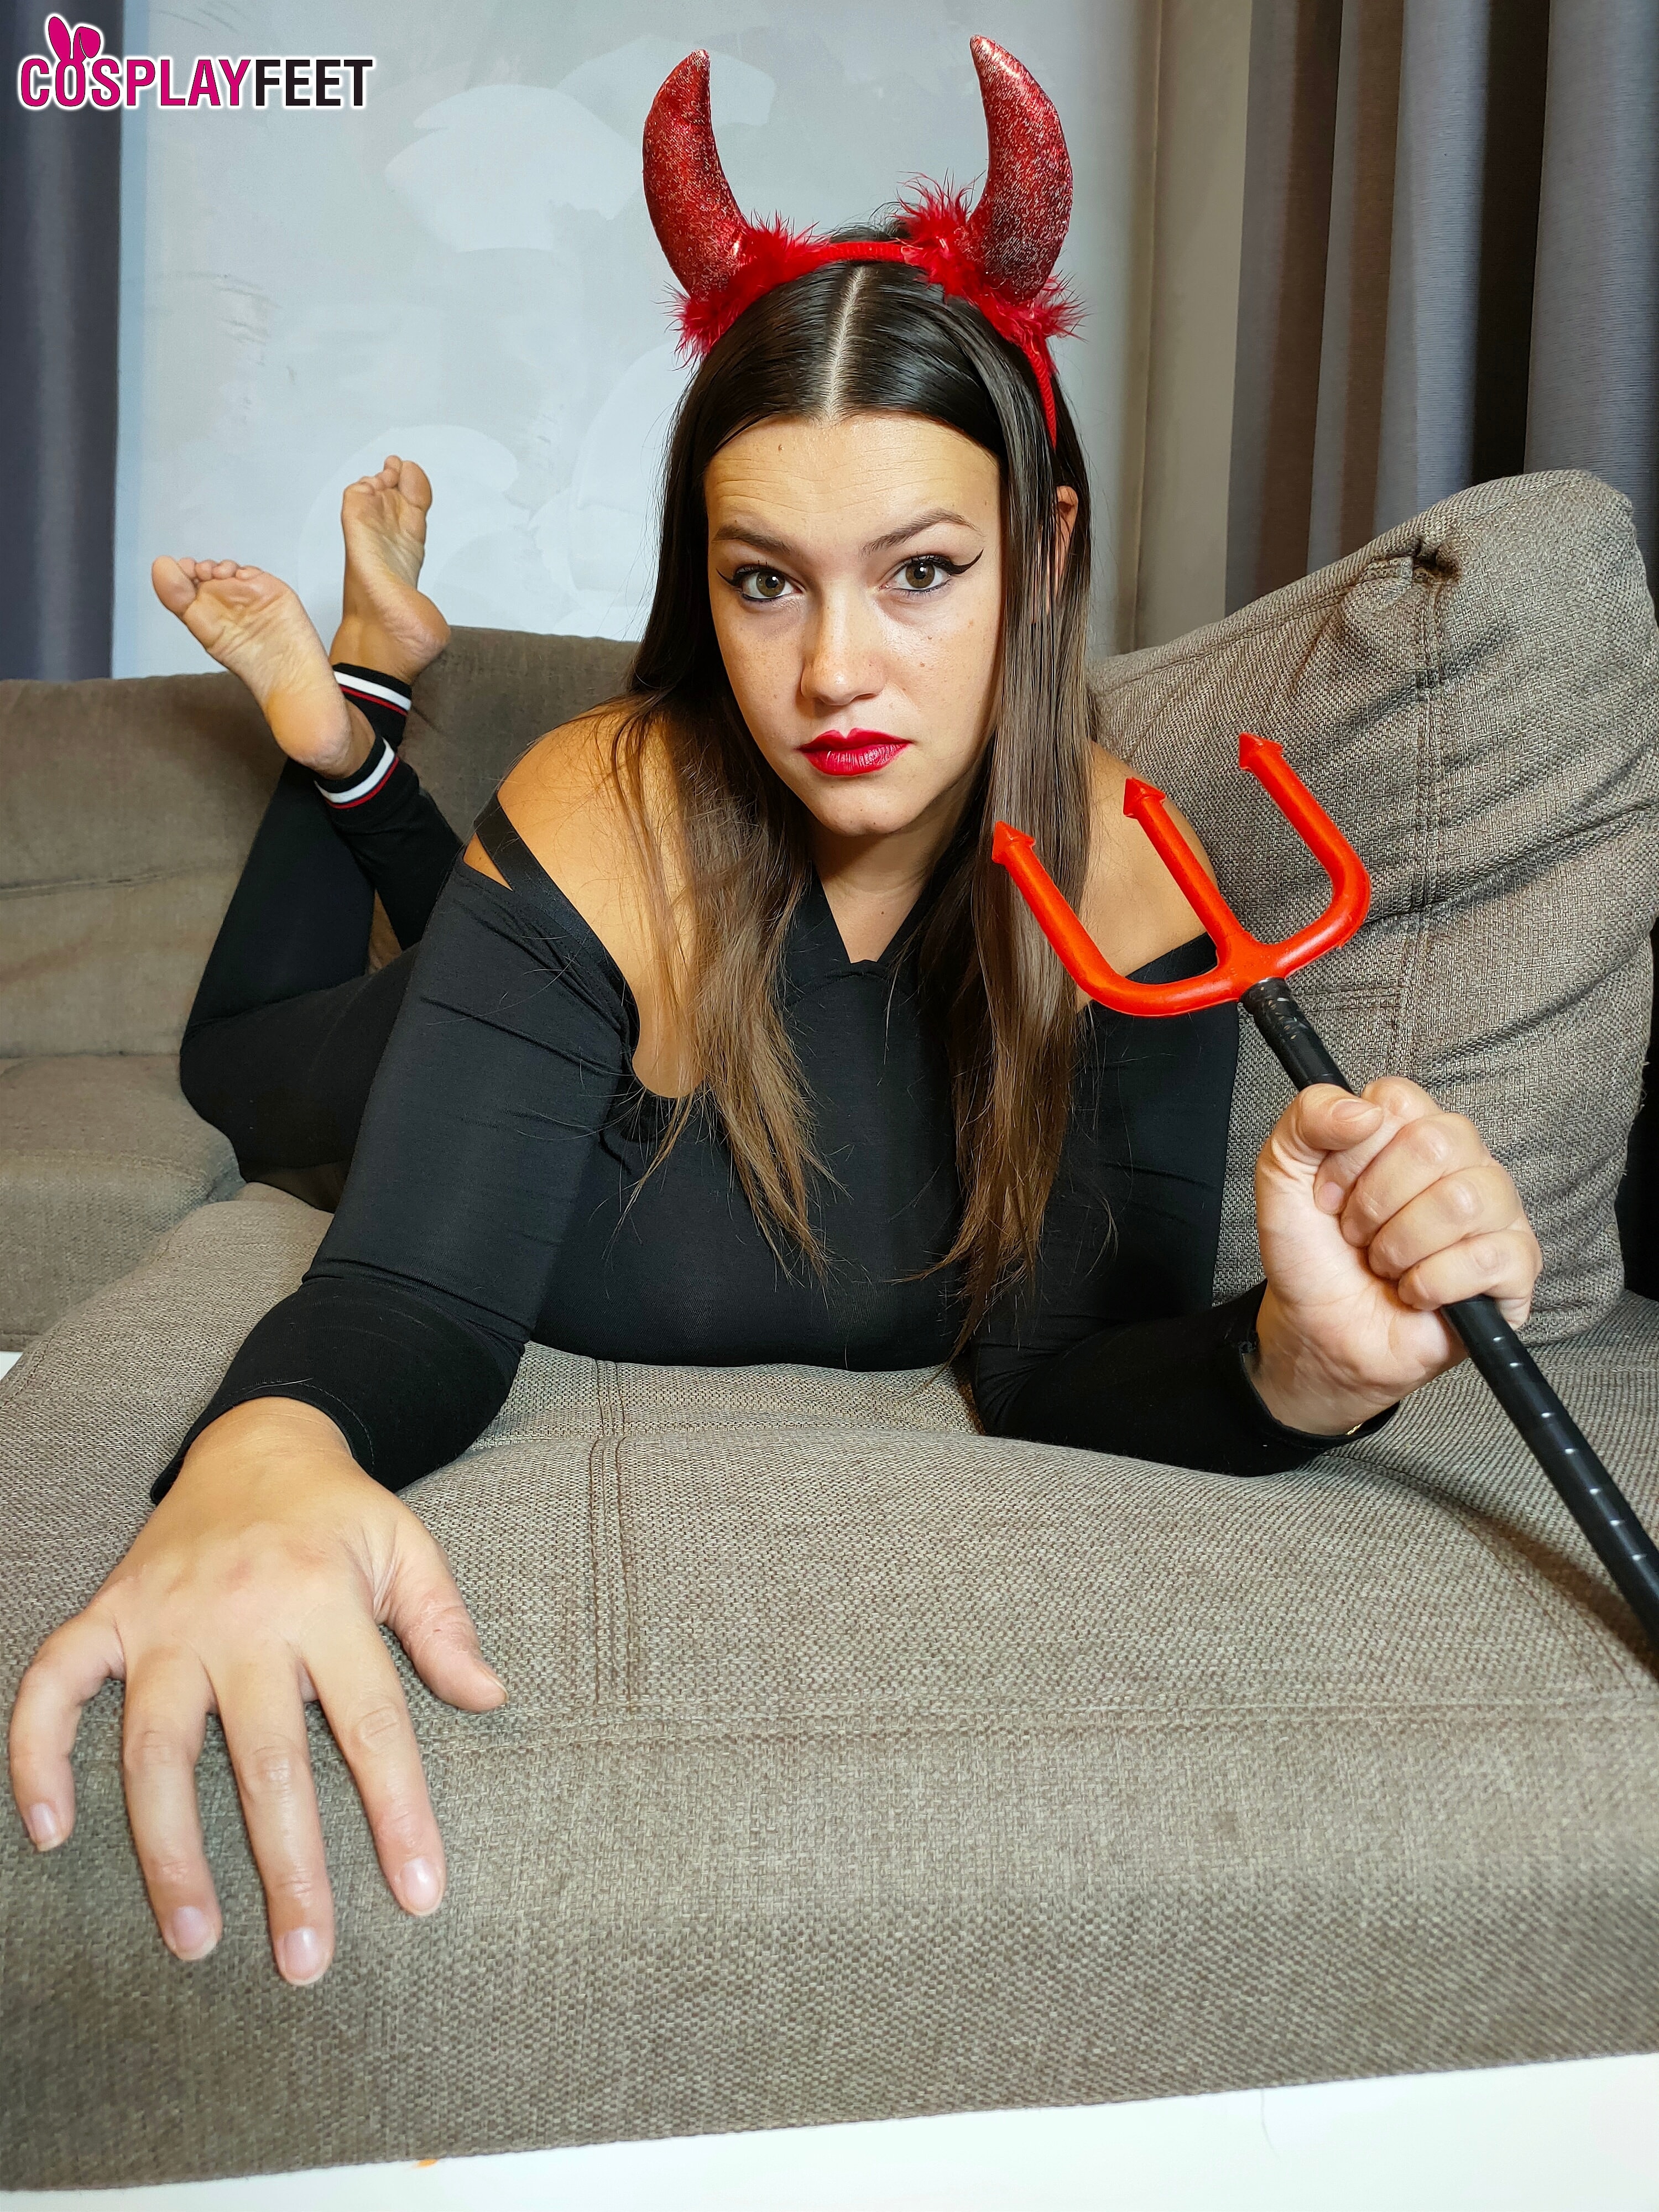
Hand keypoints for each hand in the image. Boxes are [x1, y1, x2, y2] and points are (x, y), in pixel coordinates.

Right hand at [7, 1400, 503, 1983]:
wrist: (258, 1441)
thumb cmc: (339, 1513)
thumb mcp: (409, 1547)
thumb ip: (444, 1625)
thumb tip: (489, 1697)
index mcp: (327, 1600)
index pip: (373, 1725)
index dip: (399, 1813)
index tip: (420, 1896)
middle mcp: (243, 1614)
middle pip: (266, 1759)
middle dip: (288, 1867)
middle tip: (305, 1961)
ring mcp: (166, 1616)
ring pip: (155, 1747)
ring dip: (168, 1850)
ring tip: (192, 1937)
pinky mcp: (108, 1613)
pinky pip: (53, 1685)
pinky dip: (36, 1752)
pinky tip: (48, 1829)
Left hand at [1249, 1077, 1541, 1433]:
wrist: (1319, 1333)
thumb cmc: (1312, 1256)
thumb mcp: (1282, 1176)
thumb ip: (1307, 1120)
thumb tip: (1363, 1109)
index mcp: (1413, 1130)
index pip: (1398, 1100)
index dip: (1352, 1152)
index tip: (1329, 1194)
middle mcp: (1464, 1162)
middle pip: (1436, 1143)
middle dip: (1375, 1201)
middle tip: (1358, 1234)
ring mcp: (1497, 1214)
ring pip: (1462, 1200)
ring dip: (1401, 1245)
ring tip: (1386, 1265)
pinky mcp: (1514, 1269)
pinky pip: (1488, 1258)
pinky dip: (1432, 1283)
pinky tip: (1416, 1292)